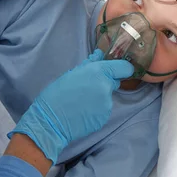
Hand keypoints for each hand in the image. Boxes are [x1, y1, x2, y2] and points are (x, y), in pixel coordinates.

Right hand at [8, 50, 132, 162]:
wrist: (51, 121)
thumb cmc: (57, 94)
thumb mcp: (71, 74)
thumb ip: (89, 64)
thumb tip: (99, 55)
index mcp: (98, 72)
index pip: (125, 68)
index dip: (122, 69)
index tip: (117, 71)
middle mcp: (106, 87)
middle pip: (114, 82)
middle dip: (105, 83)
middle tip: (88, 88)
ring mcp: (107, 104)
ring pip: (107, 97)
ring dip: (99, 97)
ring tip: (81, 102)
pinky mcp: (104, 118)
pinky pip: (103, 109)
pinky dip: (96, 109)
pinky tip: (83, 111)